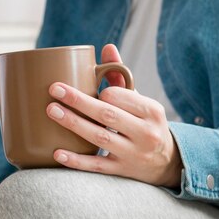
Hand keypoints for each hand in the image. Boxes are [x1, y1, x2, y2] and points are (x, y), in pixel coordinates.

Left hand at [45, 44, 181, 187]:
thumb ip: (122, 76)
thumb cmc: (146, 124)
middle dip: (78, 101)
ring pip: (100, 137)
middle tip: (54, 90)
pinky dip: (76, 160)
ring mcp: (134, 154)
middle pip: (107, 114)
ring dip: (73, 124)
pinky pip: (96, 166)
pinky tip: (57, 153)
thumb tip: (107, 47)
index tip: (83, 88)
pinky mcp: (122, 171)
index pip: (120, 97)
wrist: (168, 163)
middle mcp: (145, 133)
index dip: (99, 91)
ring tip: (51, 111)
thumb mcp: (141, 101)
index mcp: (151, 110)